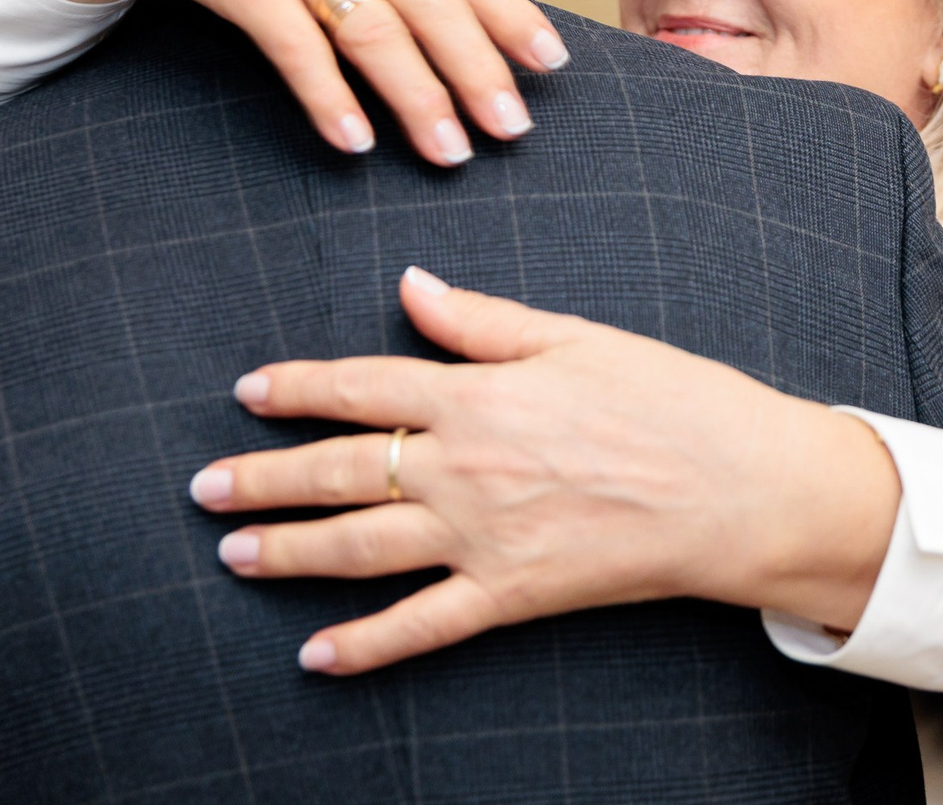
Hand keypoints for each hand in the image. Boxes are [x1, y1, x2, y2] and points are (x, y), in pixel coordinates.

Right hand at [0, 0, 564, 161]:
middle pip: (433, 2)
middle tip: (514, 130)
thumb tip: (455, 15)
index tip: (552, 64)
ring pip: (376, 29)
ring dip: (419, 97)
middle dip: (480, 70)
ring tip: (450, 153)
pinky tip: (354, 143)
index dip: (511, 14)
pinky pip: (295, 46)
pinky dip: (329, 97)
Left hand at [188, 266, 902, 674]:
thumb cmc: (668, 398)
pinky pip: (420, 625)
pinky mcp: (510, 595)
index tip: (248, 392)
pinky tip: (315, 655)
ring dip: (287, 552)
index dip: (295, 389)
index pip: (360, 386)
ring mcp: (482, 537)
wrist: (739, 487)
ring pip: (359, 548)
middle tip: (203, 489)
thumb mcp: (575, 336)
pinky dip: (363, 645)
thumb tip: (410, 287)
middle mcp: (463, 466)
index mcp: (477, 393)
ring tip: (233, 553)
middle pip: (338, 471)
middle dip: (261, 479)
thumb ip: (482, 320)